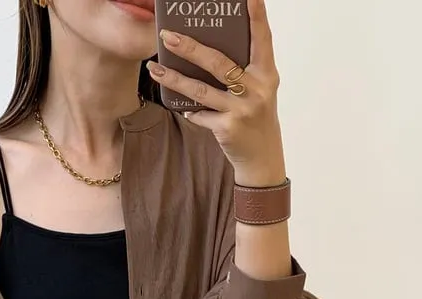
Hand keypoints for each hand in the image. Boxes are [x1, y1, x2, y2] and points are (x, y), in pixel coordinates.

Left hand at [147, 0, 286, 187]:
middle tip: (167, 35)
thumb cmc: (256, 118)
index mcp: (266, 74)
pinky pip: (200, 114)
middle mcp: (257, 90)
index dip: (257, 16)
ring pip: (201, 90)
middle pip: (218, 63)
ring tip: (155, 68)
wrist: (262, 159)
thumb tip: (206, 47)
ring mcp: (242, 110)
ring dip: (174, 78)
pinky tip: (181, 106)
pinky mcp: (228, 128)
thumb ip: (242, 70)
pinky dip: (190, 110)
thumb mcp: (257, 90)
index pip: (262, 39)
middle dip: (190, 48)